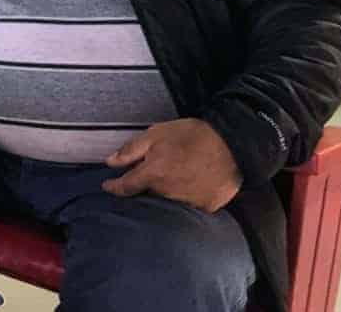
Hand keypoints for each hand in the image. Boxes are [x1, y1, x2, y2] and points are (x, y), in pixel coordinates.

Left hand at [102, 118, 242, 212]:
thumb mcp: (156, 134)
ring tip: (174, 176)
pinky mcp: (207, 207)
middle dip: (144, 185)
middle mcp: (168, 193)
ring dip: (165, 192)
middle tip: (151, 172)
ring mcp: (188, 202)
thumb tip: (109, 162)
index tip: (107, 186)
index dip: (113, 187)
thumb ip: (131, 150)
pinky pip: (189, 205)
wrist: (234, 144)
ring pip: (167, 201)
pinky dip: (185, 197)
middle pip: (147, 194)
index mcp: (153, 175)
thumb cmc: (192, 135)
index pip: (125, 187)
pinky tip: (190, 184)